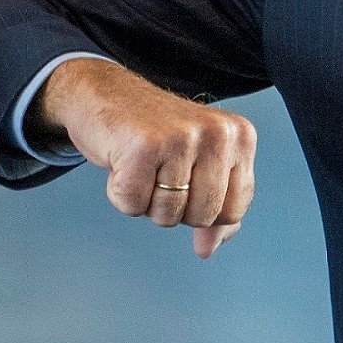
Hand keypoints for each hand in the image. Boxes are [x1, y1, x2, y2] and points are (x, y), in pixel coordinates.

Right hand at [33, 58, 255, 256]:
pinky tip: (120, 161)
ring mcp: (182, 137)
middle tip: (158, 169)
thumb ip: (215, 209)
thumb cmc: (152, 134)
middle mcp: (218, 133)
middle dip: (174, 206)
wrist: (103, 93)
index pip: (234, 210)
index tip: (184, 180)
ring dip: (145, 200)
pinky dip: (119, 192)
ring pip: (168, 215)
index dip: (202, 210)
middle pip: (203, 216)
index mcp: (240, 136)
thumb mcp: (198, 166)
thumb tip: (207, 250)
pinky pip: (133, 204)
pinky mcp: (145, 145)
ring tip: (140, 164)